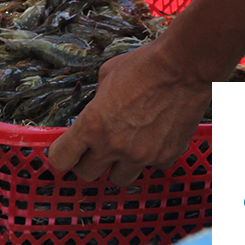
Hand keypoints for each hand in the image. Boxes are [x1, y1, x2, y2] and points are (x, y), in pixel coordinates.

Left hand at [45, 41, 210, 186]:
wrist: (184, 68)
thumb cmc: (143, 66)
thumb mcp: (106, 77)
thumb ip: (96, 102)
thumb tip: (95, 112)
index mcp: (92, 125)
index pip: (60, 159)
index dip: (60, 155)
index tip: (66, 150)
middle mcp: (113, 146)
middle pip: (86, 174)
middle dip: (87, 162)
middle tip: (94, 148)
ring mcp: (141, 156)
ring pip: (119, 178)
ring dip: (117, 165)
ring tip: (126, 145)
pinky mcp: (166, 157)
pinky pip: (151, 167)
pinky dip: (150, 157)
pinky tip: (154, 138)